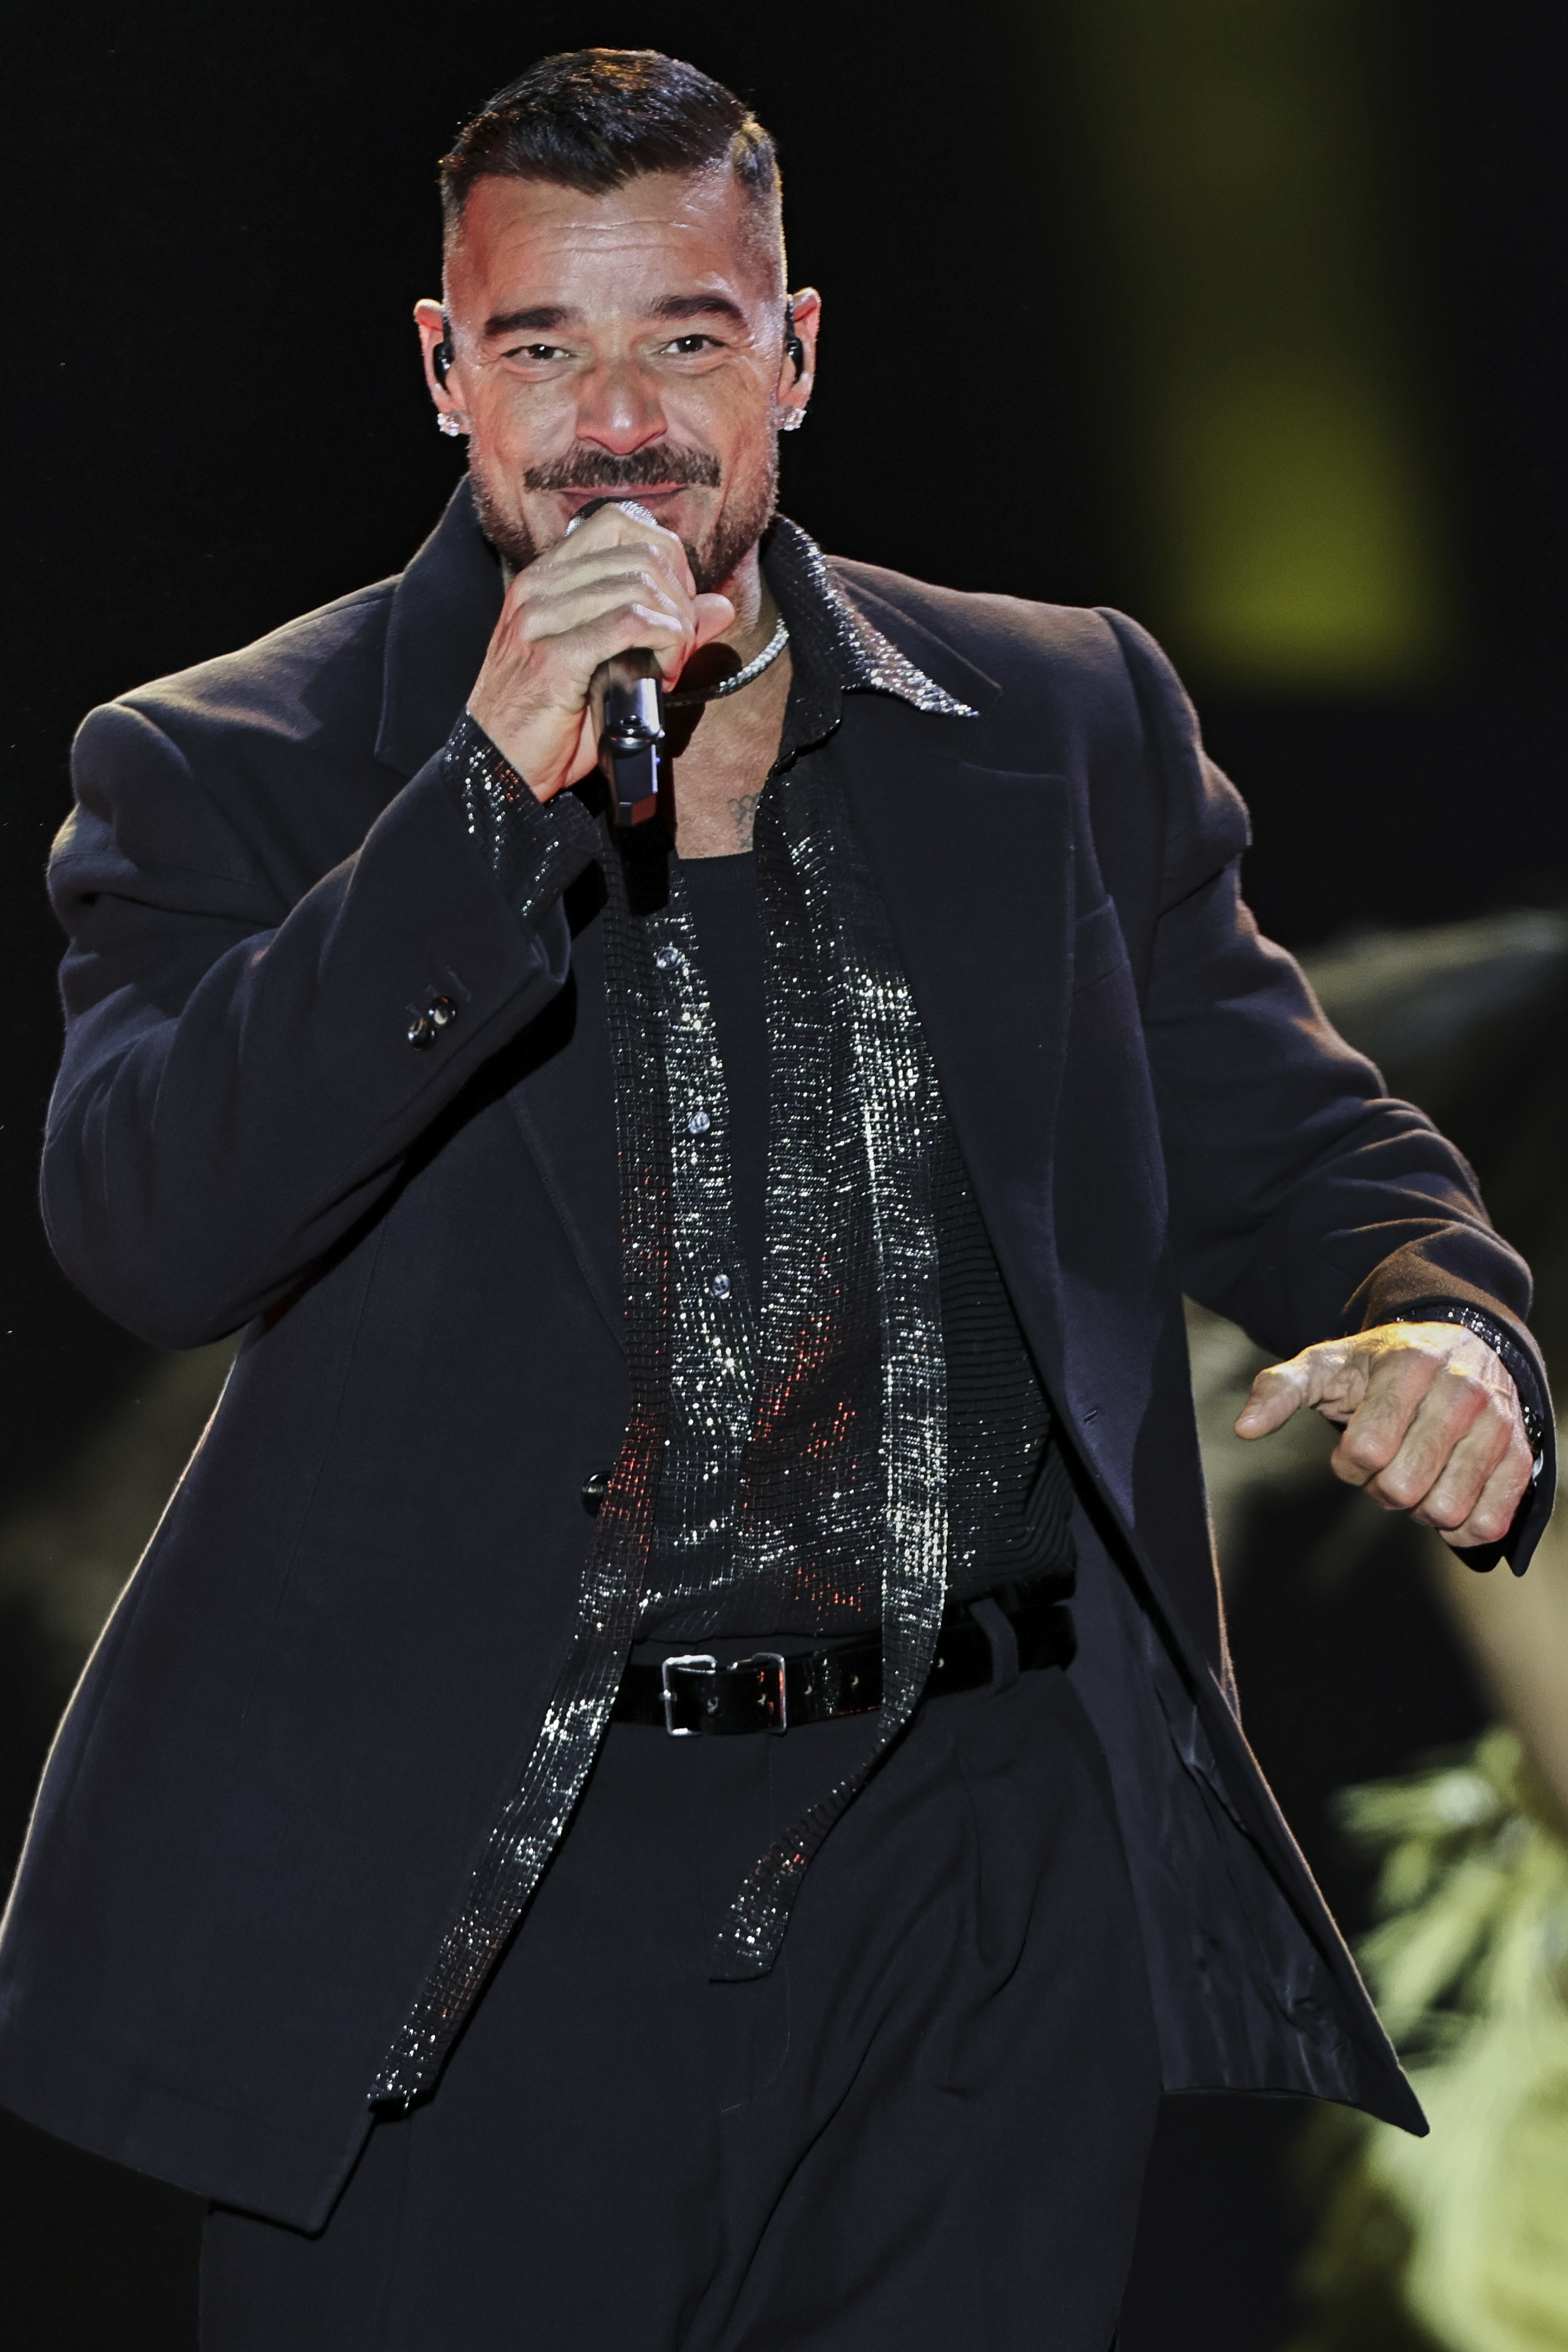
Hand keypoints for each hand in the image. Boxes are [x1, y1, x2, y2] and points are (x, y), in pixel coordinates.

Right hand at [466, 503, 734, 800]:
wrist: (496, 768)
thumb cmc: (548, 720)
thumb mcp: (605, 663)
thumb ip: (661, 626)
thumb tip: (719, 605)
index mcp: (546, 577)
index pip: (620, 524)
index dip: (666, 557)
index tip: (676, 604)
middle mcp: (539, 587)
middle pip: (641, 552)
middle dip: (679, 598)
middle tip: (678, 645)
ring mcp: (540, 619)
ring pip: (641, 584)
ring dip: (675, 626)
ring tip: (669, 665)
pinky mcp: (552, 658)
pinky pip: (631, 623)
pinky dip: (664, 642)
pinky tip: (662, 671)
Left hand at [1235, 1322, 1533, 1548]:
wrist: (1459, 1344)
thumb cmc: (1382, 1365)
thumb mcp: (1326, 1364)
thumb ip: (1279, 1390)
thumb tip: (1244, 1427)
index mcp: (1409, 1365)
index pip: (1367, 1449)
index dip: (1349, 1463)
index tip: (1354, 1447)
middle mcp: (1461, 1391)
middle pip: (1403, 1484)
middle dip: (1381, 1487)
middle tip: (1386, 1465)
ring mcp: (1497, 1423)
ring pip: (1446, 1508)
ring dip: (1419, 1508)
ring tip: (1417, 1475)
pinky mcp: (1520, 1454)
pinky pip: (1490, 1520)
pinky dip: (1461, 1528)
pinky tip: (1446, 1501)